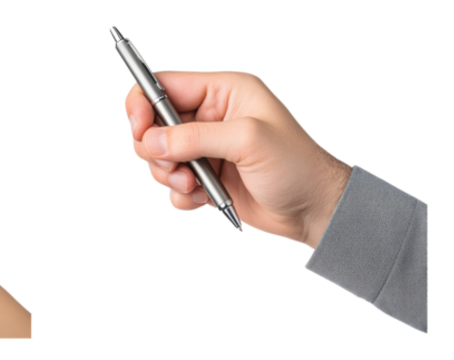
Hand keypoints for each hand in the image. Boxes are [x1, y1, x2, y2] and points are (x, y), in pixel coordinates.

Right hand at [123, 70, 351, 248]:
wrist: (314, 210)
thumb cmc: (296, 166)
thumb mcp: (248, 141)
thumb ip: (196, 137)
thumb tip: (152, 141)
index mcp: (225, 92)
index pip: (165, 85)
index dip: (143, 104)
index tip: (139, 129)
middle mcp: (213, 116)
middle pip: (155, 124)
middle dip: (157, 150)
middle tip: (177, 169)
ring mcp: (208, 149)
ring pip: (160, 157)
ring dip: (170, 176)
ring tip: (196, 187)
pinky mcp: (207, 178)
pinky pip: (174, 186)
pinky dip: (183, 196)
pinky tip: (206, 200)